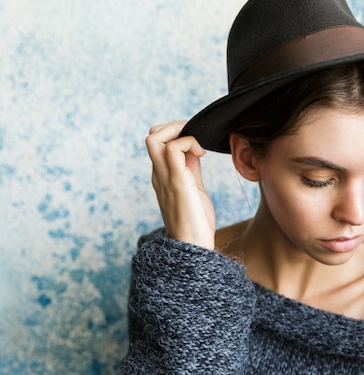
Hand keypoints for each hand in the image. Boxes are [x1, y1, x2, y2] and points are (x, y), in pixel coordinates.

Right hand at [146, 121, 215, 249]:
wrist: (193, 246)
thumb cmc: (195, 222)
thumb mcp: (194, 189)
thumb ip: (191, 169)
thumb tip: (195, 152)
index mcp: (162, 176)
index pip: (159, 144)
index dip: (176, 135)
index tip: (197, 145)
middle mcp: (159, 174)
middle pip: (151, 136)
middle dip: (174, 127)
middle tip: (196, 138)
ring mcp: (165, 177)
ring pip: (154, 137)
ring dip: (179, 132)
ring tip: (198, 147)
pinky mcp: (177, 181)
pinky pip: (173, 149)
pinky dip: (188, 143)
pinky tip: (201, 154)